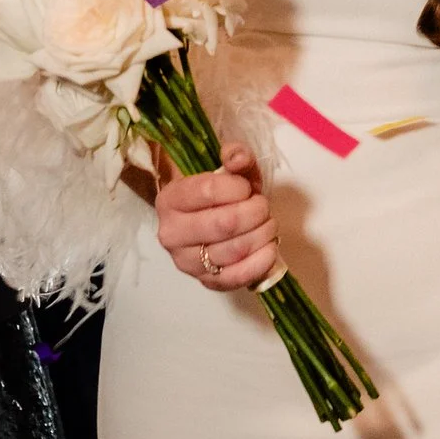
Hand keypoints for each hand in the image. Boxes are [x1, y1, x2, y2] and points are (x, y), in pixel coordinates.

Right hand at [155, 140, 281, 291]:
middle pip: (225, 224)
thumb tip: (238, 159)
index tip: (247, 188)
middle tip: (262, 207)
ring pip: (235, 250)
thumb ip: (235, 156)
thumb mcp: (226, 168)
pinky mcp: (205, 282)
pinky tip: (269, 247)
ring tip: (267, 224)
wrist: (203, 221)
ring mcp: (186, 262)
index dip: (238, 187)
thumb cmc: (216, 193)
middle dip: (255, 212)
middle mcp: (171, 234)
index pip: (207, 191)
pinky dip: (261, 262)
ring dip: (263, 234)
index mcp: (170, 200)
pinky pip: (237, 277)